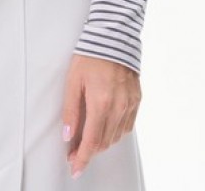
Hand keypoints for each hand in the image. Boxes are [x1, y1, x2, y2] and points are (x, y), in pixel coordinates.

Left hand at [61, 54, 140, 178]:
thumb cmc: (90, 56)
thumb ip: (71, 110)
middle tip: (75, 152)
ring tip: (89, 139)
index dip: (82, 158)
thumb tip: (68, 136)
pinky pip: (127, 126)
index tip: (75, 167)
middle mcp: (118, 108)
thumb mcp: (73, 81)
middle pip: (104, 142)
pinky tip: (106, 127)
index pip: (92, 142)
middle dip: (89, 151)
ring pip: (116, 136)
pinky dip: (115, 132)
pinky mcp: (136, 100)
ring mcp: (129, 105)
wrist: (113, 37)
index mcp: (100, 103)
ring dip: (102, 142)